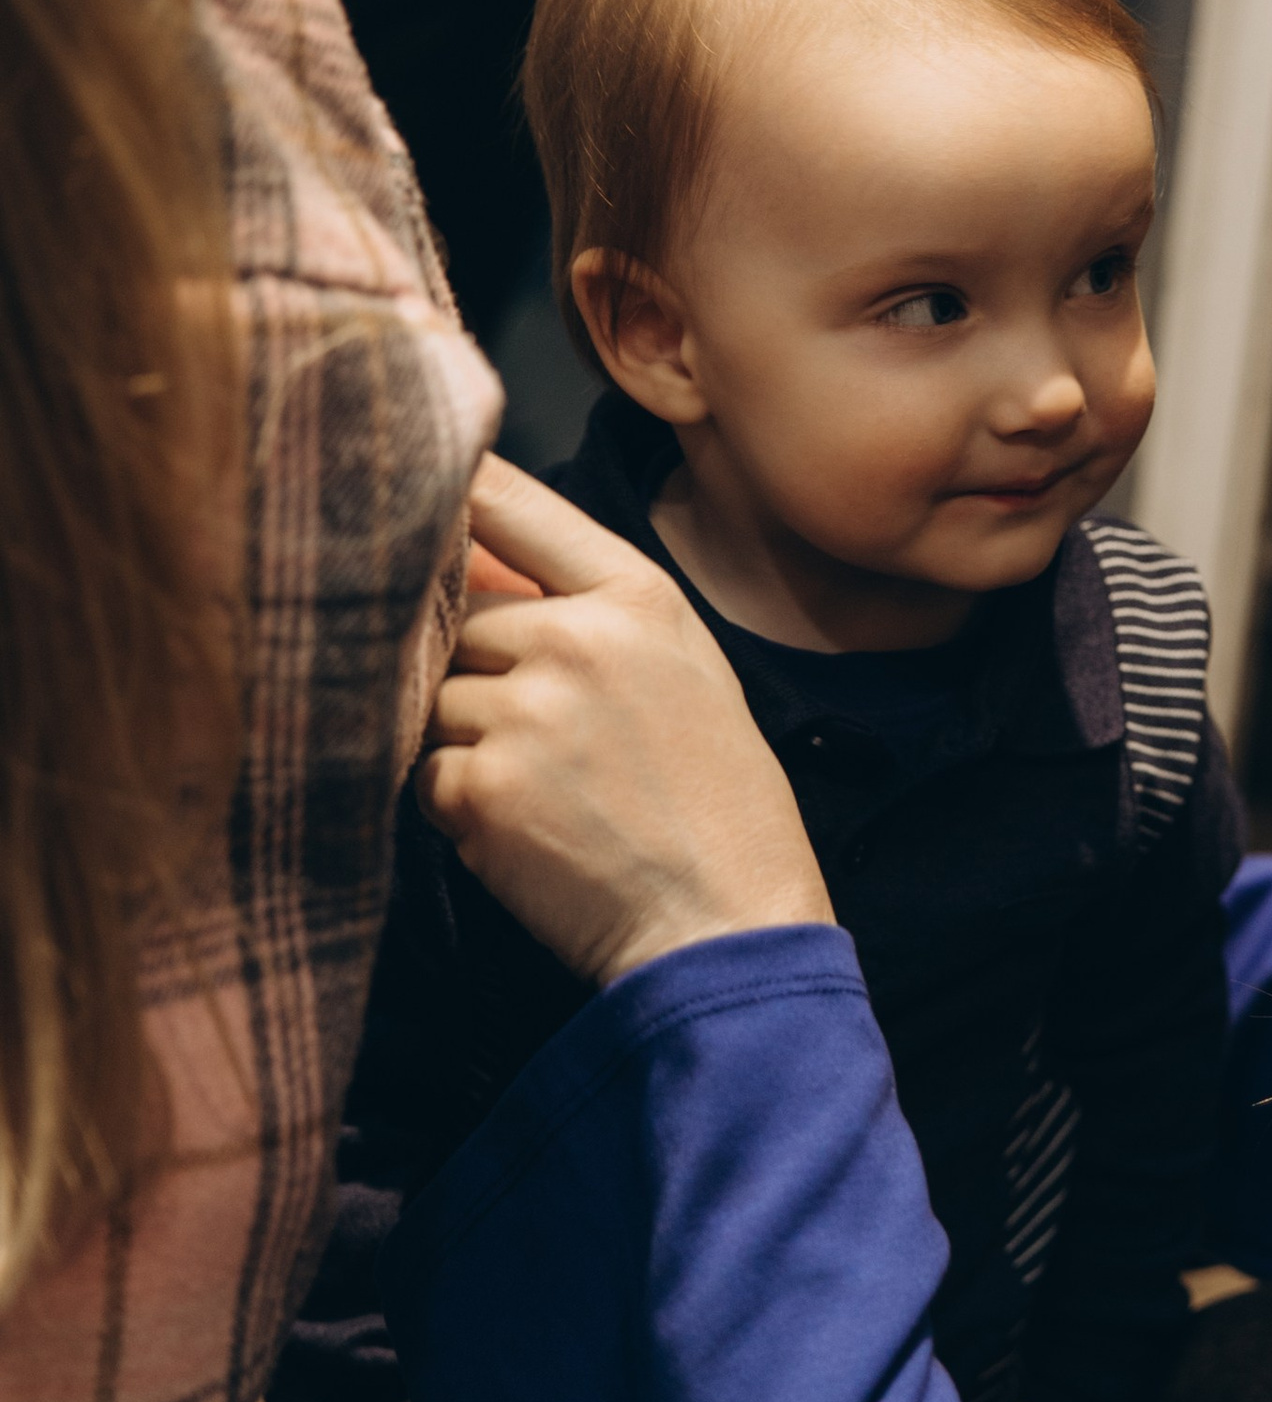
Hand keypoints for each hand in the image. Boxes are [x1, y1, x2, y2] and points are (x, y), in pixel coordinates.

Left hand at [418, 455, 830, 985]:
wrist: (727, 922)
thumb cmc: (716, 802)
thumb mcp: (684, 670)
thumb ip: (593, 611)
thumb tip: (473, 574)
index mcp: (638, 597)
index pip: (515, 503)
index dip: (454, 484)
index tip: (414, 479)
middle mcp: (576, 639)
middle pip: (457, 619)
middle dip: (473, 671)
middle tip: (536, 736)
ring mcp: (525, 711)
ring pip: (434, 698)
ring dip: (463, 742)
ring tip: (542, 790)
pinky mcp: (483, 788)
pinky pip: (424, 772)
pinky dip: (459, 805)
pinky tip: (528, 830)